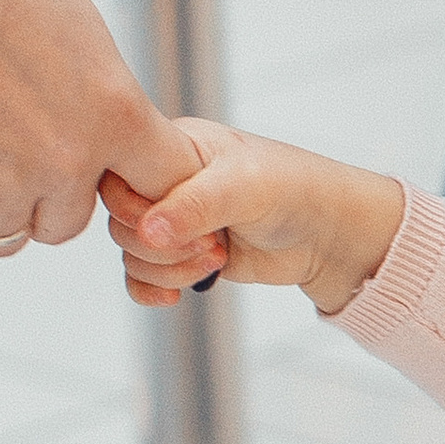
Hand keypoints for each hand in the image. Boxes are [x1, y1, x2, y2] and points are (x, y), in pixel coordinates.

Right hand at [103, 119, 406, 320]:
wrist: (327, 234)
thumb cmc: (292, 190)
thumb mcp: (242, 187)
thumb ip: (193, 206)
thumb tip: (146, 233)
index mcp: (169, 146)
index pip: (117, 176)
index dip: (137, 209)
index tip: (181, 223)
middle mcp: (164, 182)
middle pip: (120, 222)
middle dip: (161, 246)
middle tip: (212, 244)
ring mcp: (173, 221)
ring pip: (133, 254)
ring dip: (169, 269)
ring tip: (217, 259)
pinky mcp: (183, 254)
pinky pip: (143, 277)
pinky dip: (152, 289)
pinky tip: (176, 297)